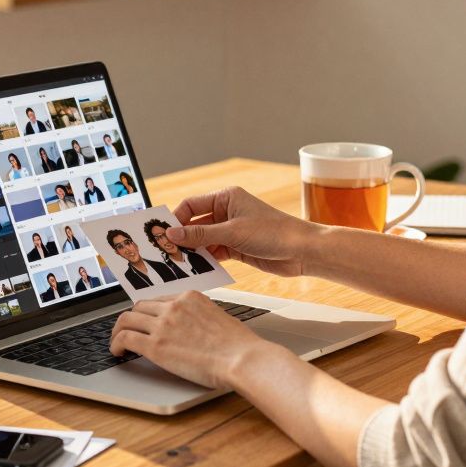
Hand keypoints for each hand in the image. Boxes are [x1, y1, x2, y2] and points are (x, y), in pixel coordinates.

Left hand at [109, 291, 276, 388]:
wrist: (241, 358)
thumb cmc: (237, 345)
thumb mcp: (217, 317)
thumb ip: (198, 316)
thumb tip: (187, 327)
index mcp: (189, 297)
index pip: (158, 299)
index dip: (147, 312)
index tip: (143, 321)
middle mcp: (173, 306)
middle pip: (139, 307)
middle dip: (131, 319)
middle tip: (126, 330)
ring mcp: (163, 325)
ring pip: (126, 320)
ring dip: (117, 331)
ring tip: (116, 341)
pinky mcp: (156, 346)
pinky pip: (125, 338)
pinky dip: (115, 344)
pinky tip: (117, 352)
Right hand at [168, 187, 318, 277]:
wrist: (302, 251)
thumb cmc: (274, 232)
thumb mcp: (232, 232)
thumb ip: (200, 234)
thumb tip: (172, 234)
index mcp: (226, 197)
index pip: (191, 205)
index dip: (176, 219)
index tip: (163, 234)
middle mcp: (227, 212)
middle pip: (195, 224)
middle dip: (182, 238)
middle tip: (166, 251)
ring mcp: (231, 231)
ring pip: (203, 241)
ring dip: (193, 252)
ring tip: (179, 263)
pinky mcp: (236, 248)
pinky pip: (214, 253)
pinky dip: (205, 260)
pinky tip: (197, 269)